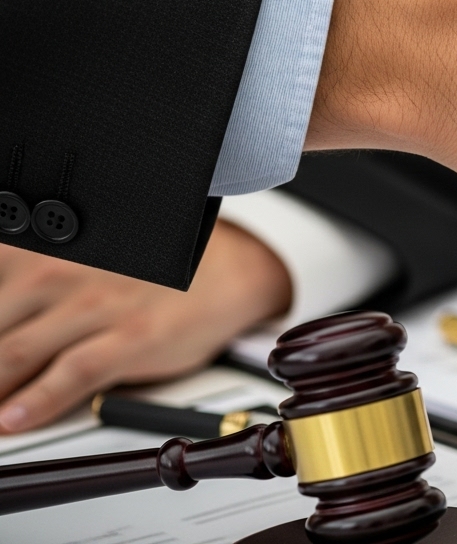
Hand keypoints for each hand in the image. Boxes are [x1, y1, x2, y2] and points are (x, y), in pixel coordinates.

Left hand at [0, 221, 290, 432]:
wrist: (225, 267)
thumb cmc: (140, 265)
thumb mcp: (64, 252)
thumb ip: (14, 283)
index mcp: (33, 246)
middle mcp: (58, 270)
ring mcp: (95, 304)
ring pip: (12, 353)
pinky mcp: (132, 335)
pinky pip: (72, 372)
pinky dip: (35, 402)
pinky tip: (11, 420)